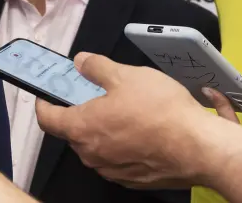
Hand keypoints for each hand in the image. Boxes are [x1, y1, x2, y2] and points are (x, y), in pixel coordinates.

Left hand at [36, 53, 221, 189]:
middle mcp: (92, 154)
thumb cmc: (160, 110)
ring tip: (125, 110)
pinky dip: (121, 145)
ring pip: (97, 146)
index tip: (46, 94)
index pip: (47, 119)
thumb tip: (80, 62)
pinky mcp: (132, 179)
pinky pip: (117, 158)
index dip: (43, 103)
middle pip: (74, 132)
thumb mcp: (125, 75)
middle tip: (97, 95)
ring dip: (103, 129)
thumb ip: (97, 68)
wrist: (199, 148)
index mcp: (82, 128)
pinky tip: (141, 130)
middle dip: (80, 113)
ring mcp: (112, 170)